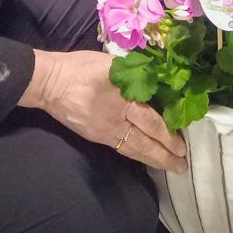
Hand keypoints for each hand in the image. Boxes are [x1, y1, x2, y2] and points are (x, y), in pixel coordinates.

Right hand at [21, 49, 187, 172]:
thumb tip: (157, 81)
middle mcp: (115, 120)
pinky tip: (145, 157)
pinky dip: (135, 154)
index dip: (167, 135)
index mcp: (122, 99)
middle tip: (182, 166)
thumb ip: (134, 75)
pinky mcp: (95, 137)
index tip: (182, 145)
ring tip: (170, 167)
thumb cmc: (82, 67)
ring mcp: (104, 132)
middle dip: (165, 156)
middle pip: (144, 142)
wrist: (50, 83)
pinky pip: (120, 148)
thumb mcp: (112, 64)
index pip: (150, 122)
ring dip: (153, 160)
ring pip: (133, 150)